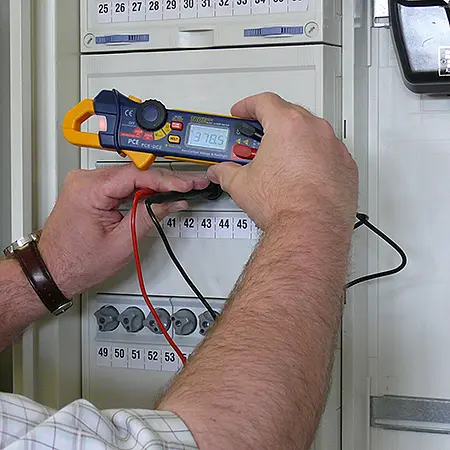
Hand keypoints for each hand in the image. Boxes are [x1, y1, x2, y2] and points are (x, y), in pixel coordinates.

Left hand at [38, 164, 208, 298]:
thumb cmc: (77, 262)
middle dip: (166, 180)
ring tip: (181, 189)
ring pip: (130, 176)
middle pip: (135, 172)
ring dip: (156, 184)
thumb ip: (149, 217)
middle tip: (191, 183)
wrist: (53, 270)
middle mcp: (84, 180)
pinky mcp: (90, 189)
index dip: (166, 180)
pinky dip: (142, 188)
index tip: (186, 185)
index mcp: (89, 190)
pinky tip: (160, 192)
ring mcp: (86, 183)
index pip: (136, 175)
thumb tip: (171, 202)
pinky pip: (121, 183)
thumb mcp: (122, 243)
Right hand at [207, 93, 357, 232]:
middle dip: (272, 122)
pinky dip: (316, 157)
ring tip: (281, 159)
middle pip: (290, 113)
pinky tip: (303, 174)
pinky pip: (329, 152)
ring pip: (312, 133)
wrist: (310, 229)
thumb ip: (227, 172)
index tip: (242, 112)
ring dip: (295, 140)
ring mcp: (334, 148)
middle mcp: (315, 131)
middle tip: (259, 138)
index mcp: (287, 126)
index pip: (265, 102)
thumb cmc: (283, 205)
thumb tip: (221, 171)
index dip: (248, 105)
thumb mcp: (241, 184)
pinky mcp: (347, 166)